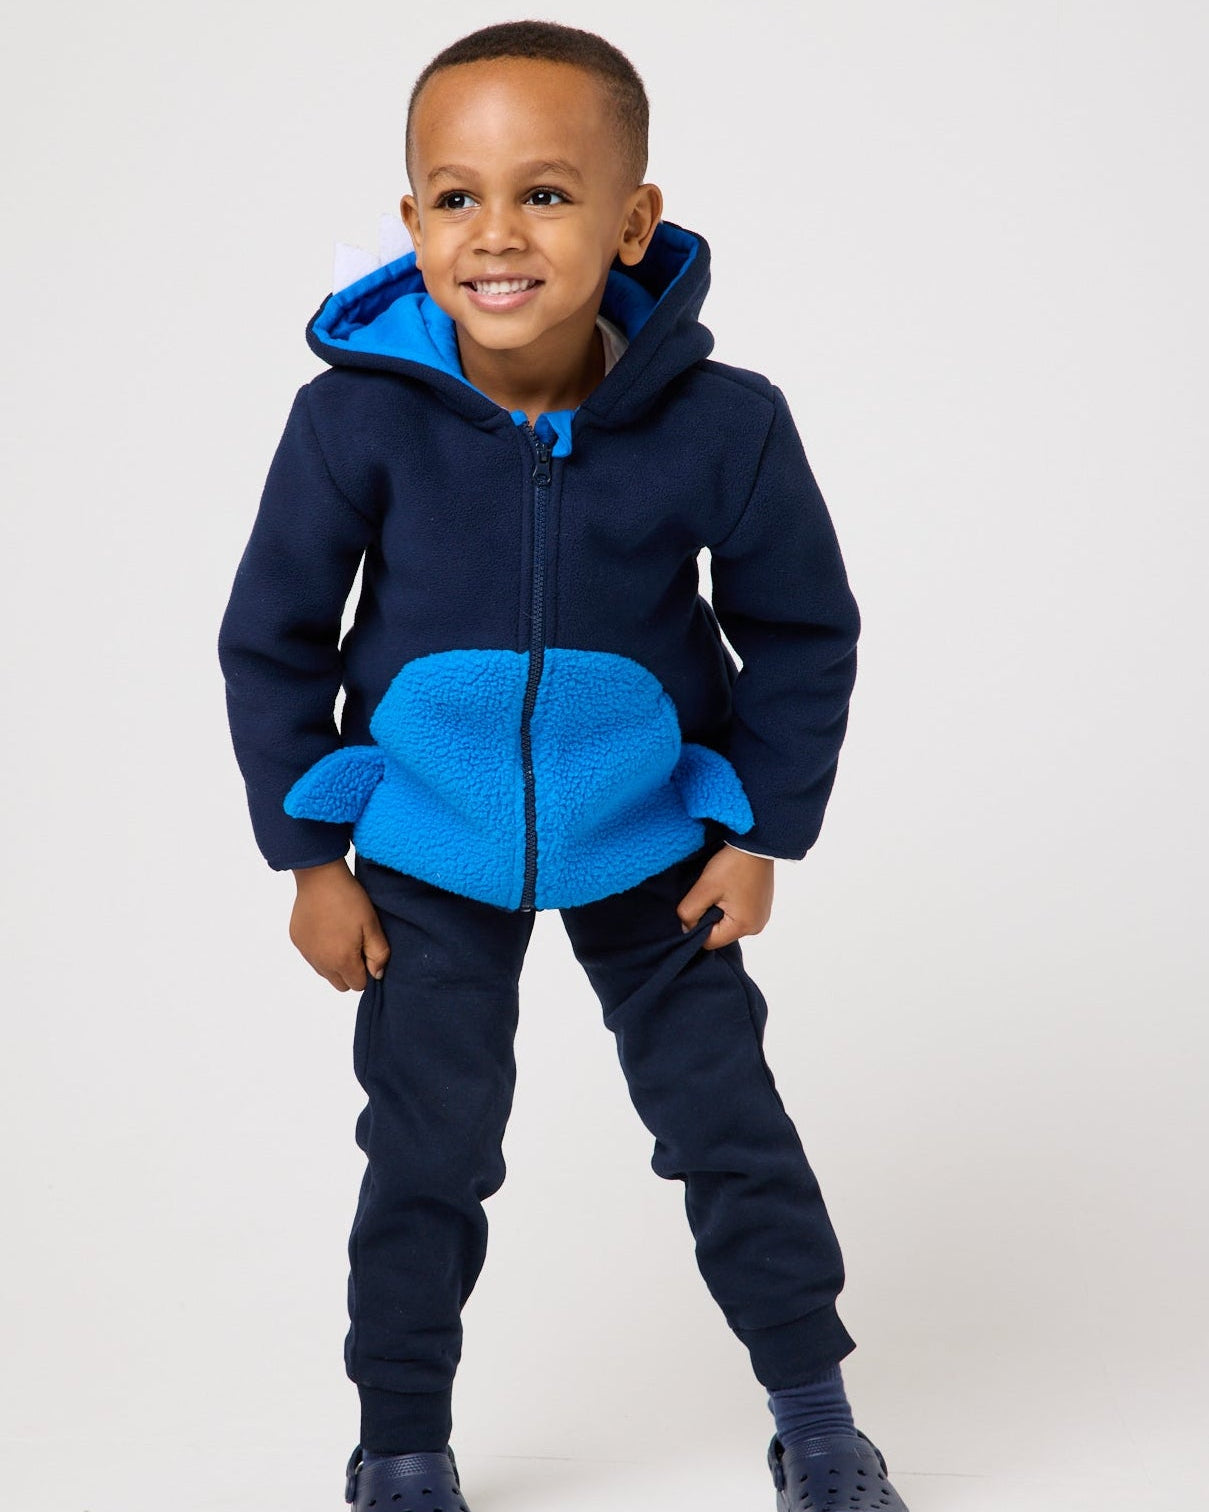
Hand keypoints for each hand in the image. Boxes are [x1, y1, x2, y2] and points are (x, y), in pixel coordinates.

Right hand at [289, 858, 390, 989]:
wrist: (320, 878)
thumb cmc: (349, 899)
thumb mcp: (372, 925)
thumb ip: (378, 954)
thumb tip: (376, 974)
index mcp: (342, 960)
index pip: (357, 985)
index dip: (366, 970)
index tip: (366, 951)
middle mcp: (321, 962)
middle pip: (340, 984)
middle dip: (350, 972)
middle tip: (355, 945)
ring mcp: (306, 952)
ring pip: (324, 972)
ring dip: (334, 963)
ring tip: (340, 936)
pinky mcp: (297, 941)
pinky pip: (311, 957)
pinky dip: (319, 950)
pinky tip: (326, 929)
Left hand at [676, 844, 773, 948]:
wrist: (756, 842)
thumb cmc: (732, 864)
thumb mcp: (704, 888)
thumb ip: (689, 912)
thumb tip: (686, 927)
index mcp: (744, 926)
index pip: (710, 942)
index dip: (696, 926)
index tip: (696, 904)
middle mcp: (756, 926)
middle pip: (720, 933)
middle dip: (709, 917)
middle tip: (708, 894)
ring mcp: (761, 916)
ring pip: (728, 923)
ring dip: (719, 910)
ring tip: (719, 889)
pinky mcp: (762, 906)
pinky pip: (739, 913)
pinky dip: (730, 904)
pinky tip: (729, 887)